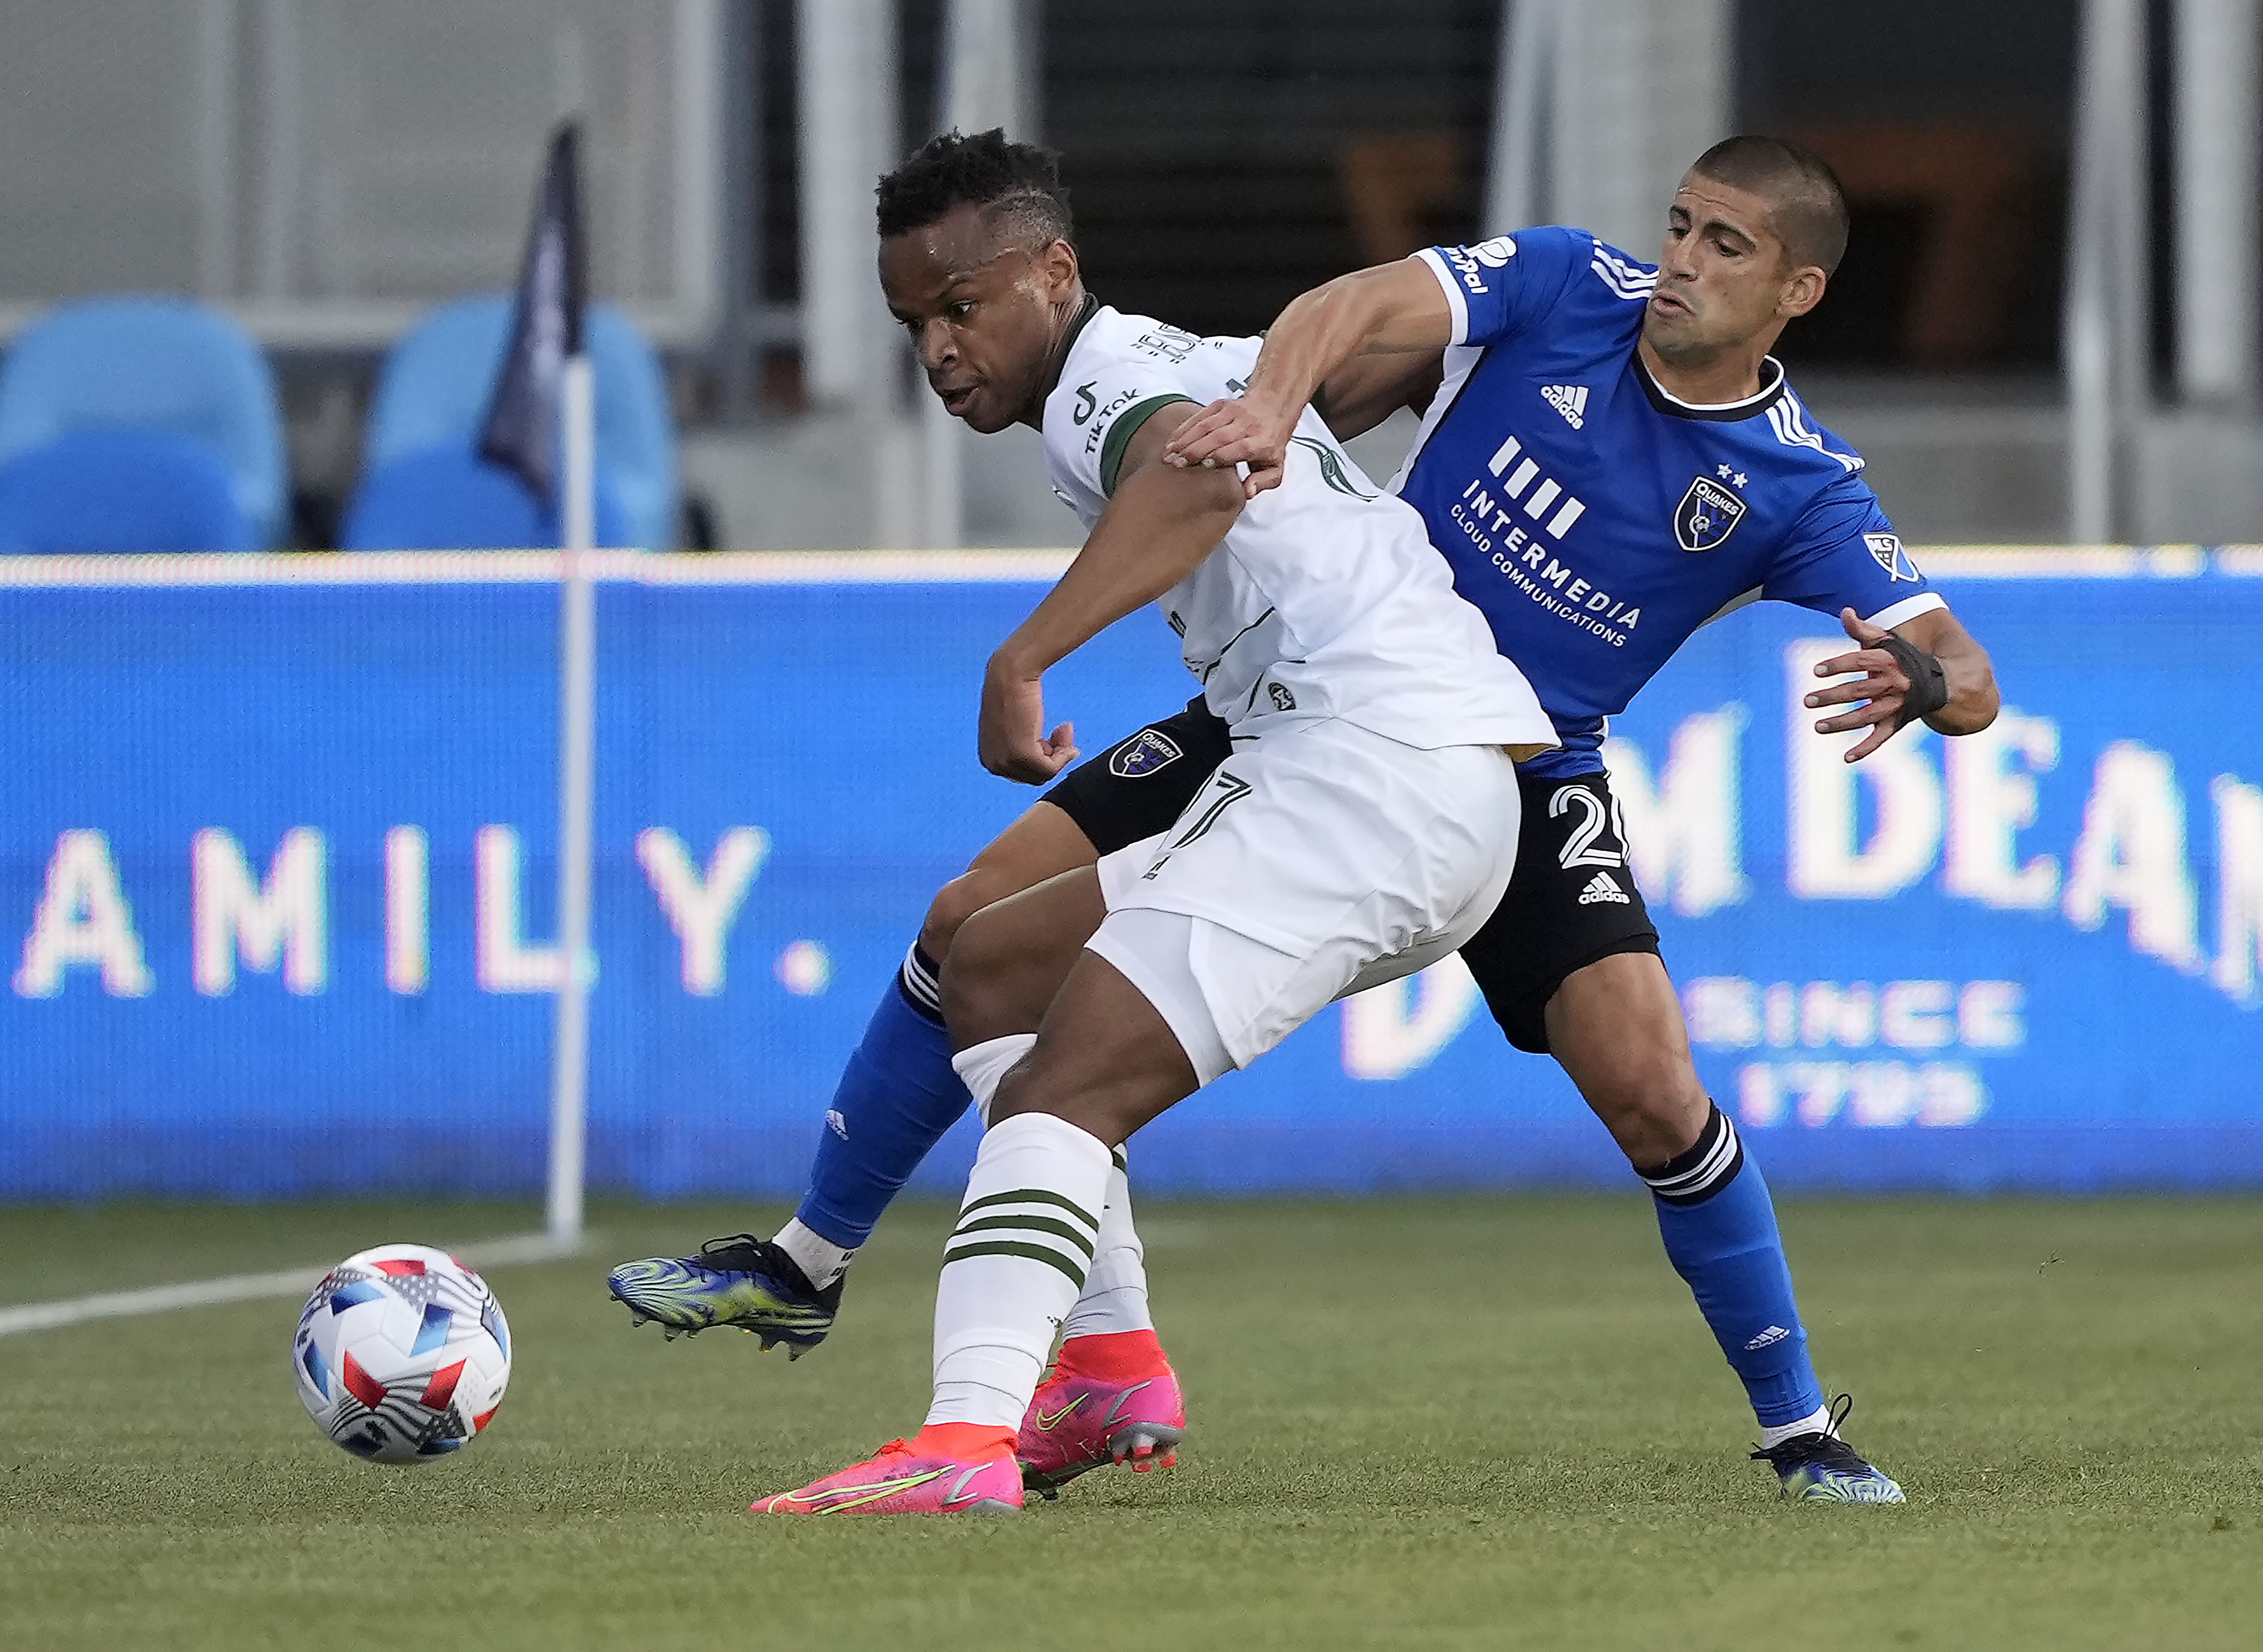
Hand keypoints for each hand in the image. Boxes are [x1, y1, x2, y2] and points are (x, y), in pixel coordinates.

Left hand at [979, 651, 1077, 782]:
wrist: (1011, 674)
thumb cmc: (1012, 692)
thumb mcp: (1013, 727)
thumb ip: (1022, 745)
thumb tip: (1046, 756)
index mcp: (989, 759)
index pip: (1023, 774)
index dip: (1044, 757)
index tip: (1055, 738)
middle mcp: (994, 765)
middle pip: (1035, 776)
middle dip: (1054, 756)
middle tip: (1064, 731)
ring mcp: (1007, 762)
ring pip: (1045, 774)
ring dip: (1061, 753)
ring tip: (1065, 728)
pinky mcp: (1022, 756)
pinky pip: (1051, 768)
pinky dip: (1063, 754)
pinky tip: (1065, 731)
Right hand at [1162, 395, 1297, 498]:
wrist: (1273, 408)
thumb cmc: (1270, 441)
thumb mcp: (1275, 467)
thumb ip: (1263, 482)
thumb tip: (1247, 491)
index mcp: (1261, 442)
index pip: (1239, 448)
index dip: (1220, 455)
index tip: (1204, 465)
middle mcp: (1247, 425)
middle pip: (1218, 436)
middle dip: (1194, 449)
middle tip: (1176, 463)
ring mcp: (1232, 413)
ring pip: (1205, 425)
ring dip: (1184, 439)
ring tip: (1168, 454)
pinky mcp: (1220, 405)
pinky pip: (1199, 416)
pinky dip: (1183, 429)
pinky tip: (1171, 441)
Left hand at [1806, 608, 1918, 762]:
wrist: (1939, 681)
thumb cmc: (1903, 658)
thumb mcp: (1887, 641)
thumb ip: (1863, 630)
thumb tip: (1844, 611)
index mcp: (1888, 662)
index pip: (1860, 662)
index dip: (1838, 665)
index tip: (1816, 670)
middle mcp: (1893, 684)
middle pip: (1858, 691)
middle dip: (1832, 697)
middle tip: (1806, 701)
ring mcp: (1895, 706)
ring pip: (1866, 717)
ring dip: (1841, 724)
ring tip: (1817, 727)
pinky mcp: (1897, 723)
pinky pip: (1881, 739)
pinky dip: (1865, 750)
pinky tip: (1846, 758)